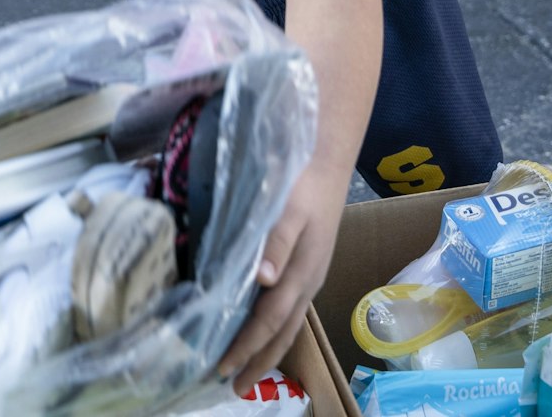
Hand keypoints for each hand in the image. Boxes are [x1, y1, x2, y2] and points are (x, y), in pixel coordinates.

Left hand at [216, 163, 345, 390]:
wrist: (327, 163)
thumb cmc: (301, 184)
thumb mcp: (287, 208)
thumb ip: (276, 242)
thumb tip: (263, 281)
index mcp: (300, 274)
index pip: (268, 321)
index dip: (246, 346)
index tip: (223, 368)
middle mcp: (307, 283)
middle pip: (282, 333)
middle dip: (258, 362)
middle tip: (234, 389)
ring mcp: (310, 278)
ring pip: (289, 325)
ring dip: (268, 350)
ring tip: (247, 371)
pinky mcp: (307, 268)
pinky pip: (291, 310)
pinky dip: (275, 329)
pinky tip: (263, 330)